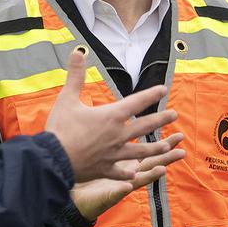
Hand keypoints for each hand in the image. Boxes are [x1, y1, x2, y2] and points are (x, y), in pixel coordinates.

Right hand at [45, 50, 178, 182]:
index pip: (137, 102)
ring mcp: (113, 154)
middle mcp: (118, 135)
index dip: (151, 95)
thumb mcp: (67, 98)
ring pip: (140, 152)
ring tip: (166, 146)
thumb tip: (77, 51)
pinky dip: (127, 174)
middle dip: (161, 119)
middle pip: (145, 126)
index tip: (163, 89)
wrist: (52, 160)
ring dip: (155, 148)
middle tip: (175, 115)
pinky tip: (133, 175)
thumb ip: (75, 76)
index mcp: (111, 116)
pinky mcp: (104, 170)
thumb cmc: (60, 128)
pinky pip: (120, 172)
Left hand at [71, 134, 186, 219]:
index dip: (165, 143)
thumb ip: (116, 137)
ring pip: (140, 179)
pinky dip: (121, 190)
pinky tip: (127, 186)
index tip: (179, 136)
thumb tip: (123, 116)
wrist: (81, 201)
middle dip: (167, 155)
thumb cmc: (93, 177)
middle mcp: (130, 175)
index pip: (151, 151)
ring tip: (162, 169)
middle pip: (152, 163)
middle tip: (182, 149)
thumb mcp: (108, 156)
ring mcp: (121, 186)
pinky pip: (114, 193)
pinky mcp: (107, 196)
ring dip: (151, 175)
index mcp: (131, 164)